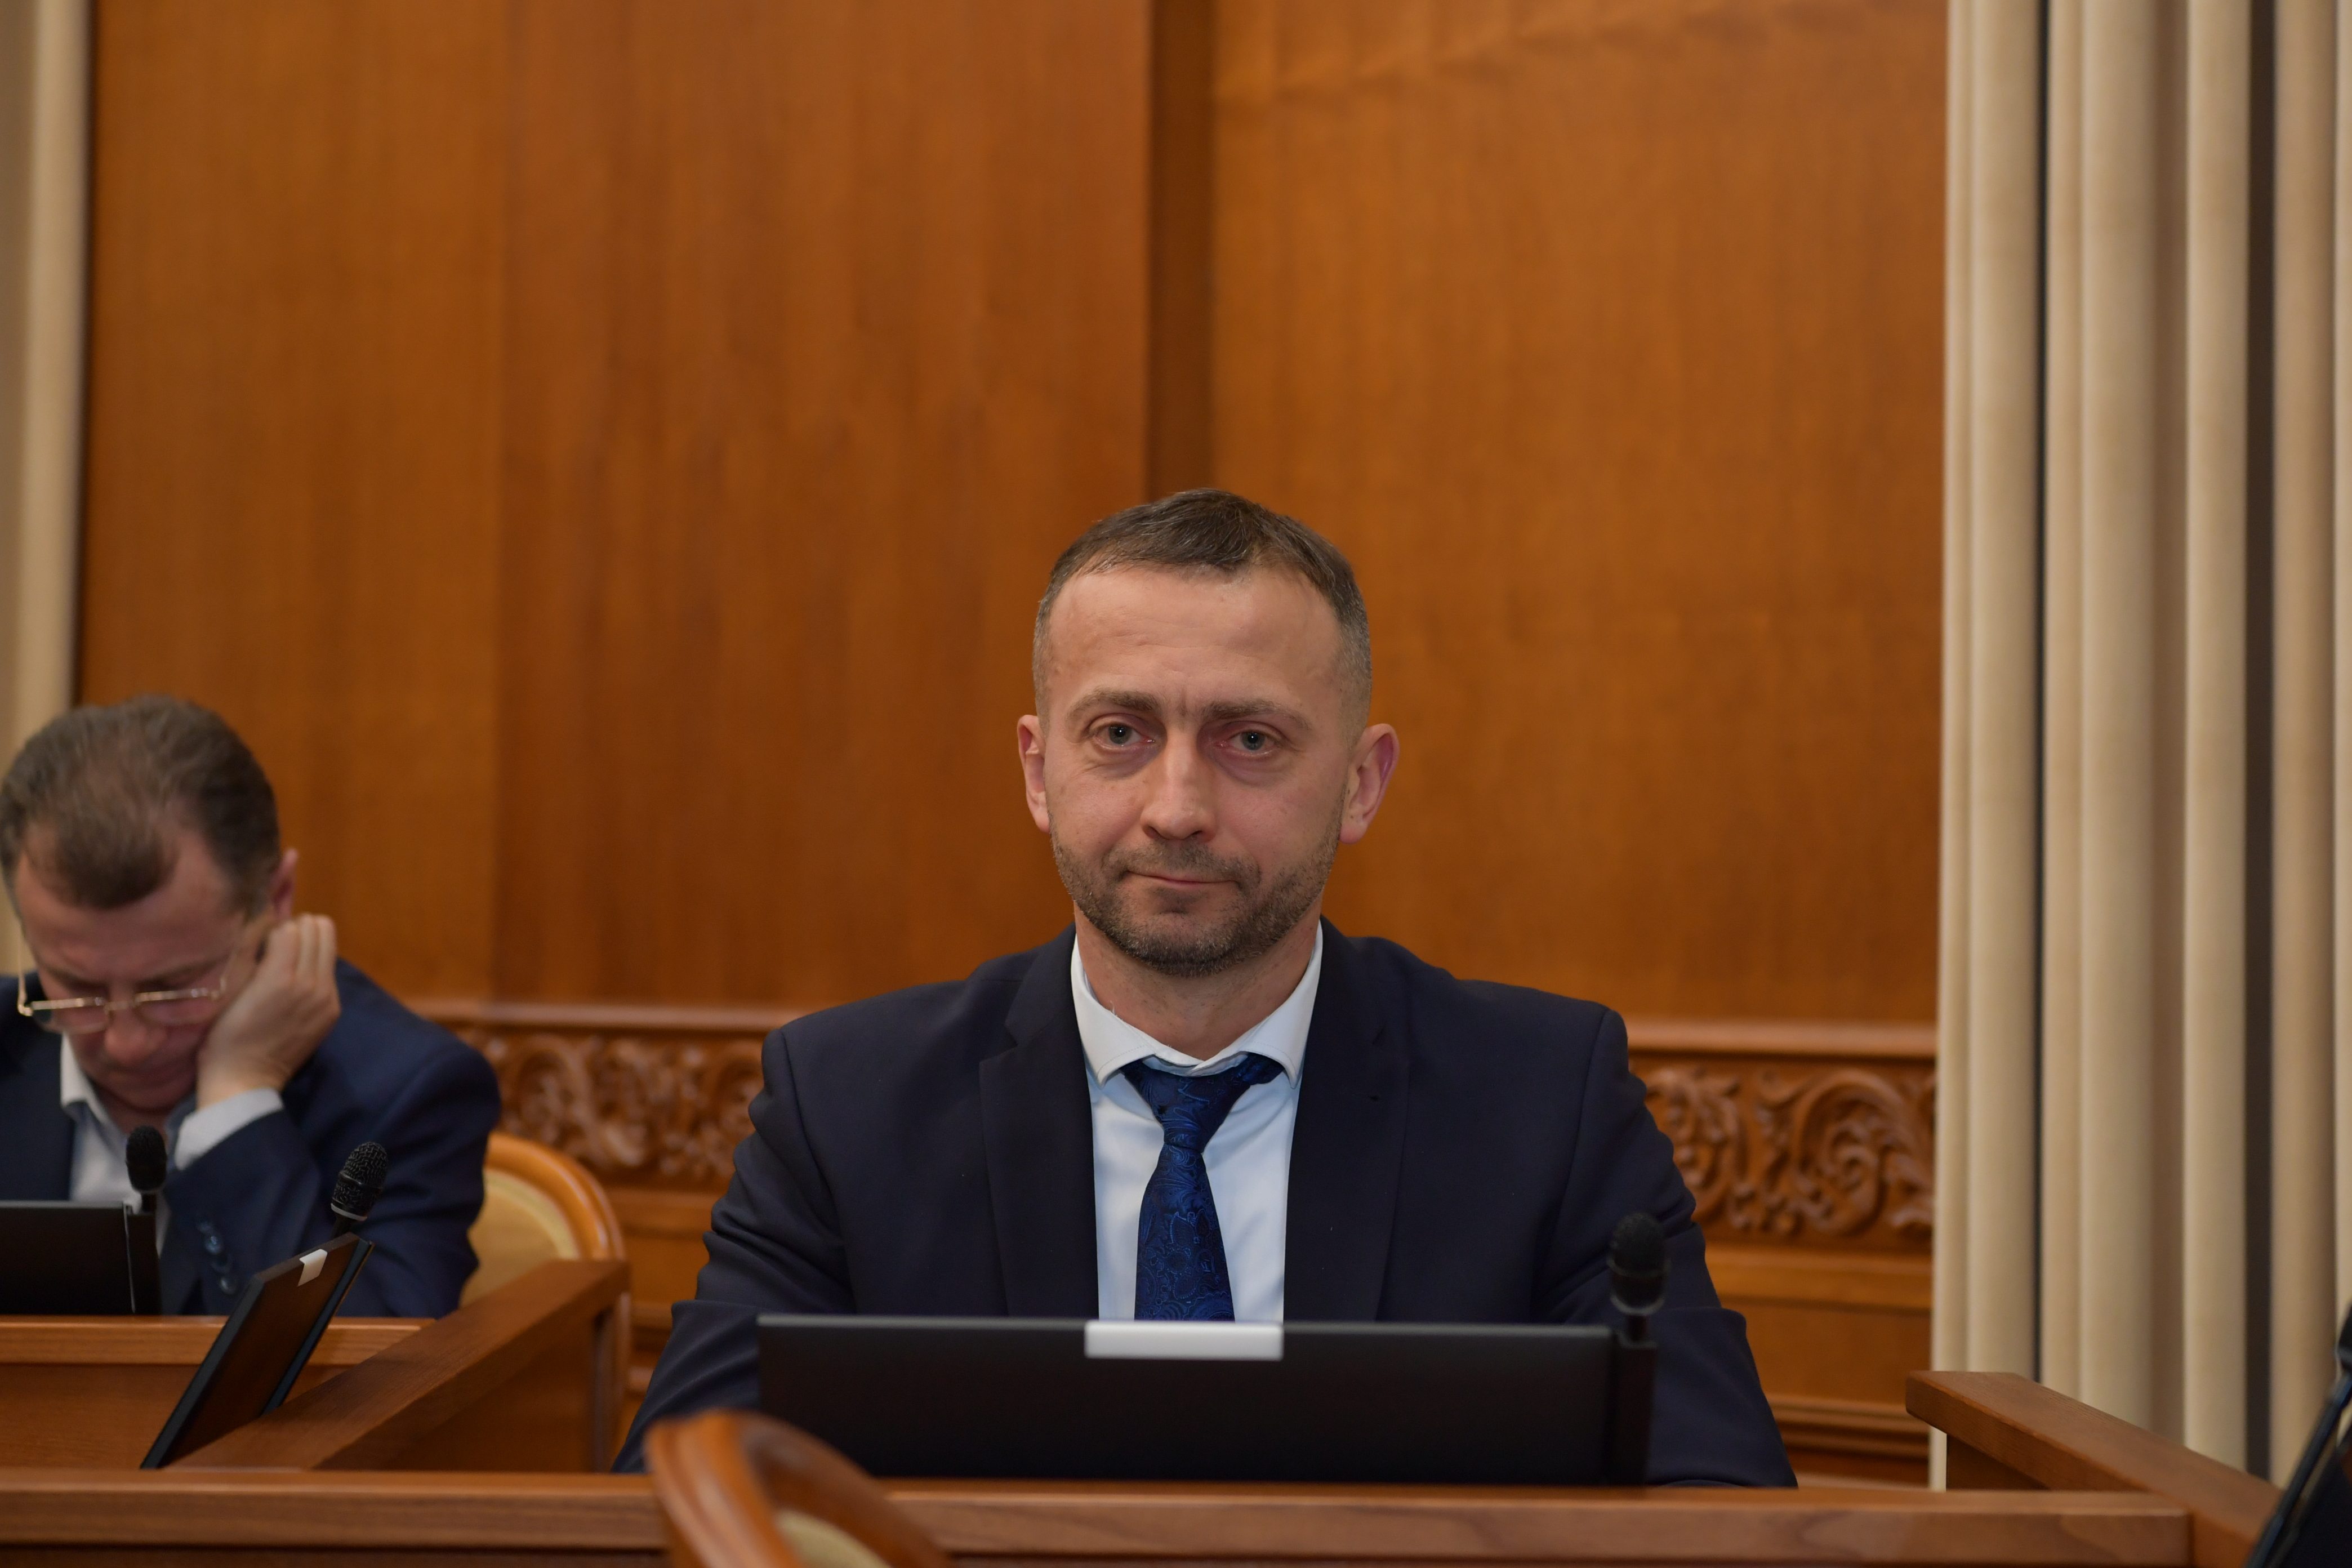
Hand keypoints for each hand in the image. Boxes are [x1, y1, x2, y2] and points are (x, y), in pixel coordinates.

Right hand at [195, 914, 341, 1106]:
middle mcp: (310, 984)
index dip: (273, 929)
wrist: (245, 1078)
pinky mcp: (333, 1010)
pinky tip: (297, 980)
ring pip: (329, 944)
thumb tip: (267, 925)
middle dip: (297, 929)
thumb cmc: (225, 1034)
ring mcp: (326, 997)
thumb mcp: (230, 989)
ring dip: (310, 943)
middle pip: (317, 928)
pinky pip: (330, 970)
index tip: (261, 940)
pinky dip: (316, 965)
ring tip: (289, 958)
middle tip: (278, 944)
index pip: (290, 927)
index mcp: (280, 977)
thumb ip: (252, 956)